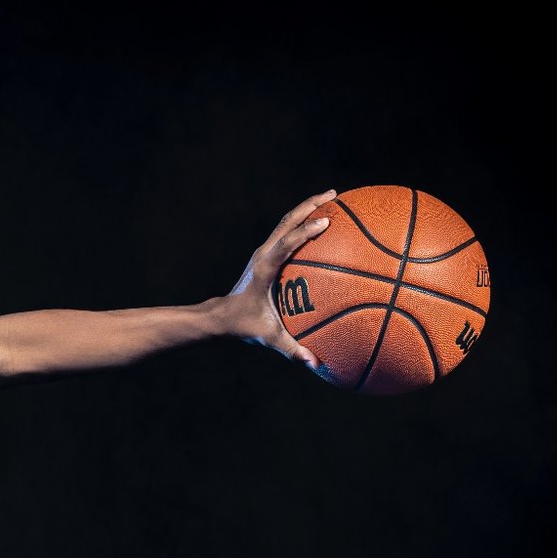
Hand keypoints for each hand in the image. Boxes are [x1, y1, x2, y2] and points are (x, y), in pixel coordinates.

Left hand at [225, 189, 335, 369]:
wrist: (220, 316)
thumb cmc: (244, 326)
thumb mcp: (268, 337)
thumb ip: (291, 349)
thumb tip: (314, 362)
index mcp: (264, 269)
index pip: (284, 245)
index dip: (304, 232)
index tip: (325, 222)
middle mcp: (263, 254)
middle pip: (287, 222)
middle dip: (310, 206)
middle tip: (335, 195)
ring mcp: (264, 252)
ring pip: (286, 222)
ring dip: (307, 208)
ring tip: (333, 198)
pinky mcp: (267, 254)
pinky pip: (288, 232)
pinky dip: (305, 222)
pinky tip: (325, 222)